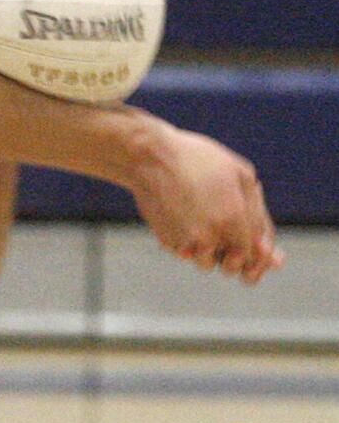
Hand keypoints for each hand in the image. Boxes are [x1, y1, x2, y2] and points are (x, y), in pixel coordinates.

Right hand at [128, 119, 284, 283]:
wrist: (148, 156)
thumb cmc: (197, 159)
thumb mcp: (241, 174)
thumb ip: (259, 216)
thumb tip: (275, 258)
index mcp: (233, 220)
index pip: (255, 256)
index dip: (257, 252)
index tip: (252, 244)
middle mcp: (209, 236)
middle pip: (231, 267)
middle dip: (233, 255)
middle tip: (224, 229)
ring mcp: (185, 241)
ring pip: (204, 262)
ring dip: (208, 249)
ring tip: (200, 216)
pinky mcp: (166, 241)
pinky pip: (184, 252)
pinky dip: (187, 241)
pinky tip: (182, 214)